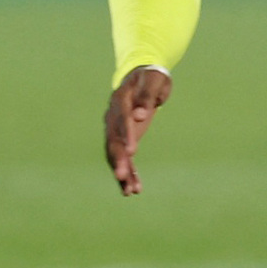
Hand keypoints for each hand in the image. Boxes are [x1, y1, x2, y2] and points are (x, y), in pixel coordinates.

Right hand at [104, 65, 171, 195]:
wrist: (144, 76)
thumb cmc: (151, 77)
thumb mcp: (153, 81)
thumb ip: (146, 97)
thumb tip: (140, 115)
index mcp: (121, 101)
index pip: (122, 120)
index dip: (127, 135)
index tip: (132, 151)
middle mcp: (113, 117)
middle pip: (113, 141)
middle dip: (118, 159)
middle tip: (122, 176)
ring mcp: (116, 128)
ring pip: (115, 153)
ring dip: (123, 171)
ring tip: (130, 191)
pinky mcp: (124, 138)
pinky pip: (124, 157)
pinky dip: (129, 172)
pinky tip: (133, 189)